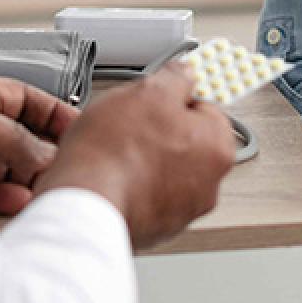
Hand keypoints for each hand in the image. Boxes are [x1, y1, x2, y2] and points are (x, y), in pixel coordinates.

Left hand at [0, 72, 78, 214]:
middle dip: (43, 152)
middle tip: (61, 164)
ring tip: (41, 187)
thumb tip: (44, 152)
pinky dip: (7, 199)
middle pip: (20, 137)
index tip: (77, 127)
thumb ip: (10, 134)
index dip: (53, 111)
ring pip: (8, 169)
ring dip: (27, 180)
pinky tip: (16, 201)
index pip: (24, 98)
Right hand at [33, 64, 235, 249]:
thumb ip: (176, 77)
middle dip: (158, 130)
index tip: (157, 98)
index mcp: (218, 148)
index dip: (174, 97)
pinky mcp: (154, 228)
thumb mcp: (149, 90)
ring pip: (164, 169)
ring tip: (115, 152)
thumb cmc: (115, 153)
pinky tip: (111, 175)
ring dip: (144, 159)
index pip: (205, 108)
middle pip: (186, 141)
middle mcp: (209, 185)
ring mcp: (181, 211)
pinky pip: (145, 194)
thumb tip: (184, 74)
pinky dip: (131, 185)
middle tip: (129, 123)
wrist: (83, 205)